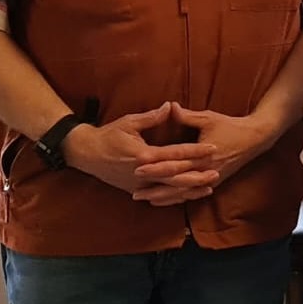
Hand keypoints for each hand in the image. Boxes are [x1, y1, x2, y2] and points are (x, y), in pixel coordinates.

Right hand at [63, 103, 218, 204]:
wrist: (85, 154)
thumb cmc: (108, 135)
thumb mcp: (129, 122)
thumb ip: (152, 117)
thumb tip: (170, 106)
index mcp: (143, 154)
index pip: (175, 153)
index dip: (195, 151)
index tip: (212, 148)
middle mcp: (143, 172)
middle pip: (176, 177)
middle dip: (197, 176)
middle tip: (216, 172)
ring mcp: (139, 184)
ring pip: (169, 191)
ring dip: (190, 190)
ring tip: (209, 187)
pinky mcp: (135, 189)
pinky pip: (159, 196)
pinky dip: (175, 197)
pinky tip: (188, 196)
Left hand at [132, 103, 277, 202]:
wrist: (255, 139)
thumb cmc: (231, 126)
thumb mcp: (209, 118)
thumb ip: (187, 116)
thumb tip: (169, 106)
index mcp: (203, 154)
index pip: (175, 161)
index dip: (156, 165)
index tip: (137, 166)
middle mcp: (206, 169)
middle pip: (176, 181)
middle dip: (155, 187)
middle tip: (135, 191)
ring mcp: (210, 178)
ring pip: (183, 192)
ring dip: (164, 197)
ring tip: (144, 199)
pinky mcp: (214, 182)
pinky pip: (192, 193)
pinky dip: (177, 198)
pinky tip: (163, 201)